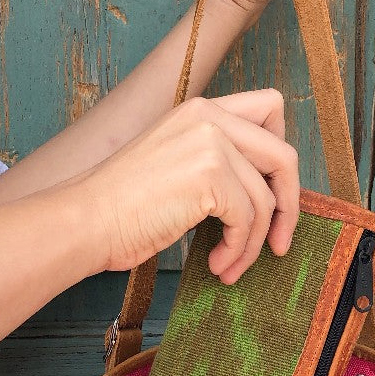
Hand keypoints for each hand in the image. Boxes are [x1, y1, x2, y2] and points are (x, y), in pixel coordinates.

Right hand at [73, 89, 298, 283]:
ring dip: (253, 243)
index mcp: (200, 109)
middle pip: (284, 155)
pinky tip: (218, 266)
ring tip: (230, 267)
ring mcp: (210, 143)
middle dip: (288, 206)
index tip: (273, 194)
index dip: (280, 156)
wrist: (86, 221)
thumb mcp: (175, 163)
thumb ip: (217, 161)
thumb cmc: (122, 206)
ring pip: (266, 199)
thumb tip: (267, 193)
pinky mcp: (211, 175)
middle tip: (278, 243)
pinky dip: (238, 251)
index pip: (270, 108)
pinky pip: (248, 221)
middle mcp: (209, 116)